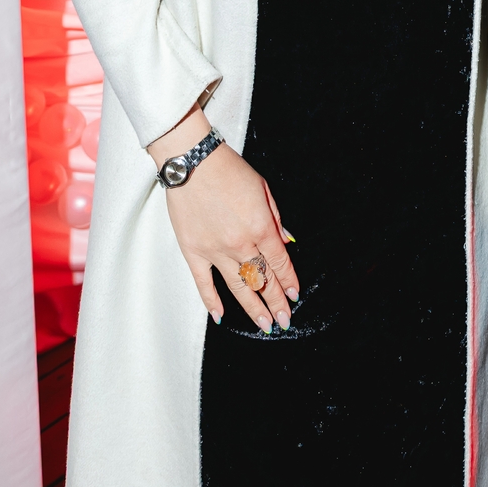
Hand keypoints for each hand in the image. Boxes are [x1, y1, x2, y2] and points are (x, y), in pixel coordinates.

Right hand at [148, 110, 298, 331]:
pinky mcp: (193, 252)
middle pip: (262, 280)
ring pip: (238, 287)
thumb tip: (286, 241)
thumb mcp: (262, 188)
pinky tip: (221, 316)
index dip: (289, 281)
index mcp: (260, 227)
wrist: (192, 162)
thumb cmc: (228, 170)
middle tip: (284, 319)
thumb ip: (276, 218)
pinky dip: (212, 301)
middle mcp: (240, 244)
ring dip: (253, 308)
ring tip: (264, 324)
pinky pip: (204, 283)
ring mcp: (215, 251)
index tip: (295, 294)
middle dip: (276, 302)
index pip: (279, 262)